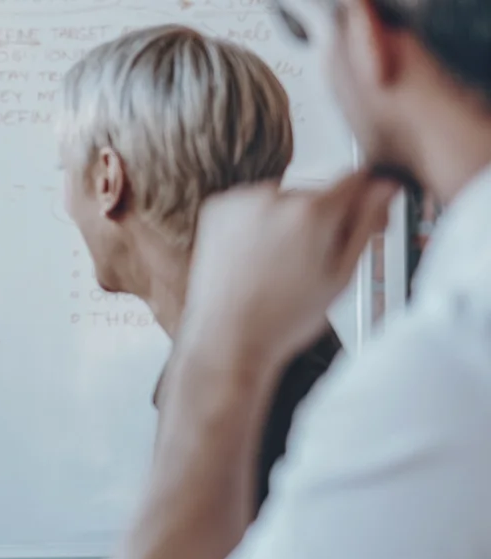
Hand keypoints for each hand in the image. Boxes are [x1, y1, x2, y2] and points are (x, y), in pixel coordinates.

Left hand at [181, 172, 397, 366]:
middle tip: (314, 258)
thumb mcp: (342, 274)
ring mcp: (241, 201)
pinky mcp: (216, 207)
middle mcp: (273, 197)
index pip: (356, 178)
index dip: (366, 197)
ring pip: (283, 198)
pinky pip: (251, 204)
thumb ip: (366, 223)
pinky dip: (257, 222)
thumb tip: (384, 188)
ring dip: (288, 219)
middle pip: (317, 192)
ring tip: (279, 263)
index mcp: (311, 212)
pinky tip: (256, 256)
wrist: (228, 336)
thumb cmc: (284, 317)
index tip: (365, 214)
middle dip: (322, 217)